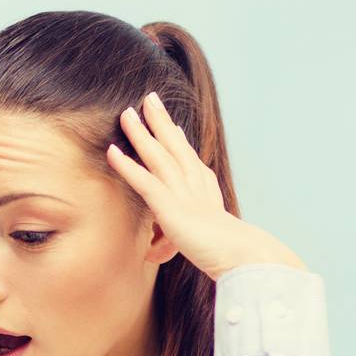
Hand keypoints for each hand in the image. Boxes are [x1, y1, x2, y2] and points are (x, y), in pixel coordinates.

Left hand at [108, 92, 305, 280]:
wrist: (243, 255)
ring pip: (158, 156)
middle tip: (150, 100)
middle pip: (175, 147)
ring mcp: (183, 193)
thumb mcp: (208, 243)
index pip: (190, 161)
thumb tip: (159, 251)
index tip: (172, 127)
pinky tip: (112, 151)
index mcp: (207, 192)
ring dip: (141, 133)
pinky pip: (144, 181)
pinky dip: (127, 165)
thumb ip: (186, 240)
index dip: (179, 142)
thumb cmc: (230, 256)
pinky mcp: (170, 206)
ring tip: (126, 113)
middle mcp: (196, 185)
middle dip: (161, 122)